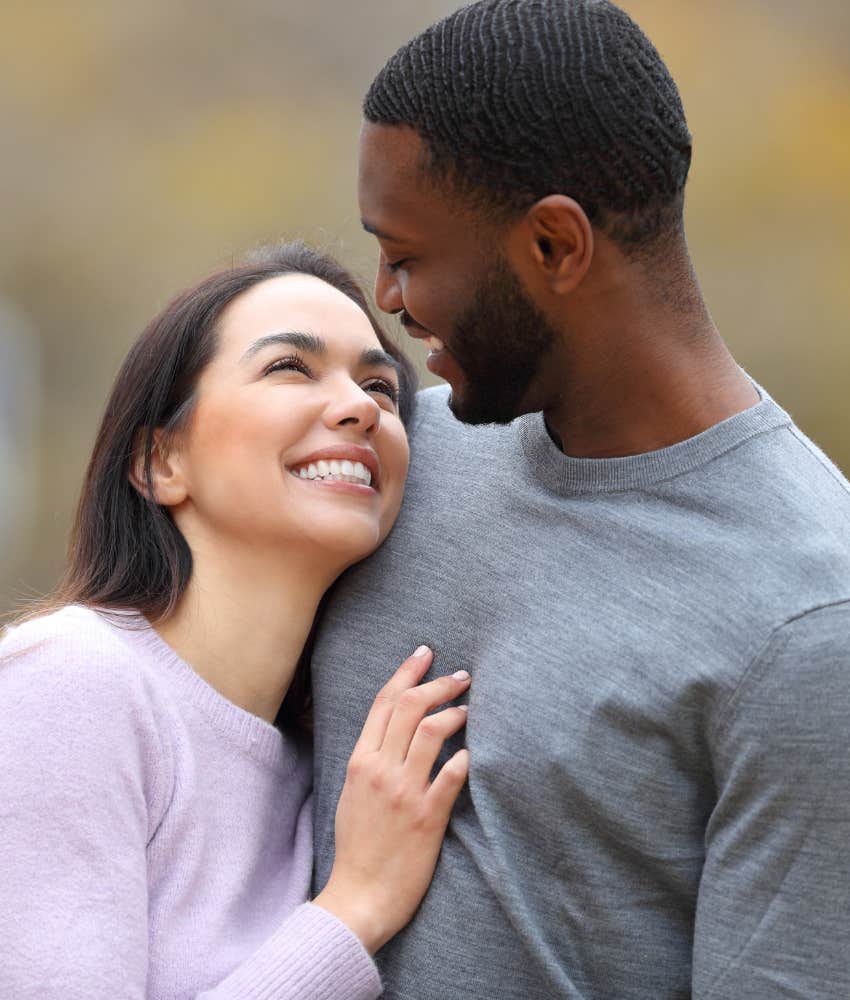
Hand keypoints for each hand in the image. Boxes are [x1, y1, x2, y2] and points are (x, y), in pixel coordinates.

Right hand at [313, 646, 470, 953]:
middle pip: (410, 706)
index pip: (384, 701)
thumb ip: (372, 758)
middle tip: (461, 676)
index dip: (406, 671)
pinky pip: (452, 774)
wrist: (359, 896)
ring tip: (470, 709)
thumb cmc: (358, 845)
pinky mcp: (427, 817)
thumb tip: (395, 728)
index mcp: (360, 760)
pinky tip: (475, 752)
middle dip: (438, 684)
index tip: (425, 653)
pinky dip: (465, 757)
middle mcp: (380, 769)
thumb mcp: (352, 792)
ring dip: (455, 713)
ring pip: (431, 731)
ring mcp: (404, 792)